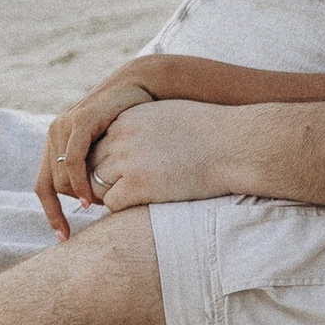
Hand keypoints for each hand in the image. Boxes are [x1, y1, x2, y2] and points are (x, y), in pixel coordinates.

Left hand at [35, 69, 160, 236]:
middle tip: (94, 213)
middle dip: (69, 206)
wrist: (143, 88)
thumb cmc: (131, 126)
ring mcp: (64, 124)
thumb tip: (92, 207)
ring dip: (77, 196)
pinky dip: (79, 182)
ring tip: (97, 206)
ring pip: (59, 176)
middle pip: (52, 185)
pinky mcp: (79, 119)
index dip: (51, 215)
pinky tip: (91, 199)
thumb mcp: (109, 154)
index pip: (44, 186)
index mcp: (57, 143)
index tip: (64, 239)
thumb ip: (95, 173)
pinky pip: (71, 160)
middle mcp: (54, 133)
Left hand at [87, 98, 243, 213]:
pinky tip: (140, 206)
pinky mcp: (137, 185)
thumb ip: (146, 127)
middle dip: (102, 177)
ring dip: (110, 193)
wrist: (232, 145)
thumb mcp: (169, 117)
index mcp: (128, 117)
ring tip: (131, 200)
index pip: (98, 142)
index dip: (108, 160)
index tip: (122, 172)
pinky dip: (120, 208)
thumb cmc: (210, 133)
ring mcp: (127, 160)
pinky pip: (111, 203)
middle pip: (92, 162)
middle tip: (120, 191)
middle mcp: (122, 136)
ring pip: (97, 183)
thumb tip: (140, 145)